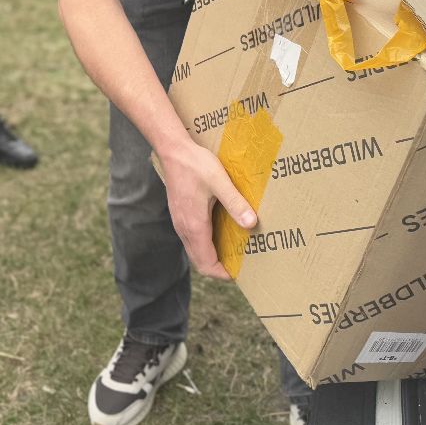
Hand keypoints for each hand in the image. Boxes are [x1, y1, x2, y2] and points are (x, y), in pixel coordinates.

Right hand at [157, 139, 256, 279]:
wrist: (173, 150)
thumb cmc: (195, 165)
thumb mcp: (220, 182)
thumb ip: (235, 203)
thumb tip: (252, 224)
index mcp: (194, 226)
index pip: (206, 264)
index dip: (222, 273)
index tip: (239, 272)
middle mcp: (184, 228)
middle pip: (200, 261)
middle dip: (219, 267)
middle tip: (240, 262)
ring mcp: (180, 222)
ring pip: (195, 250)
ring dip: (212, 255)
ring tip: (232, 247)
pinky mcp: (180, 214)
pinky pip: (192, 238)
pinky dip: (206, 243)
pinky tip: (219, 229)